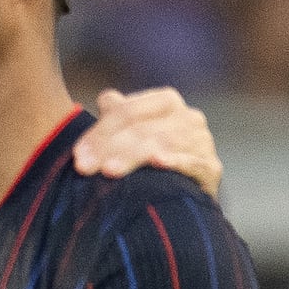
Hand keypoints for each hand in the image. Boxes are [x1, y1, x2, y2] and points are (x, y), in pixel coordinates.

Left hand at [76, 85, 224, 198]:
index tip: (78, 154)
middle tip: (84, 167)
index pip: (127, 111)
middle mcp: (188, 118)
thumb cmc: (146, 155)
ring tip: (109, 171)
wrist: (183, 188)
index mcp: (165, 102)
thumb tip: (106, 99)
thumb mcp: (129, 131)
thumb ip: (116, 114)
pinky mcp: (211, 167)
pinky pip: (193, 162)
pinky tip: (158, 163)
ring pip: (162, 144)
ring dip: (133, 157)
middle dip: (109, 148)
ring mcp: (202, 142)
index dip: (100, 132)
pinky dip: (176, 161)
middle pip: (142, 129)